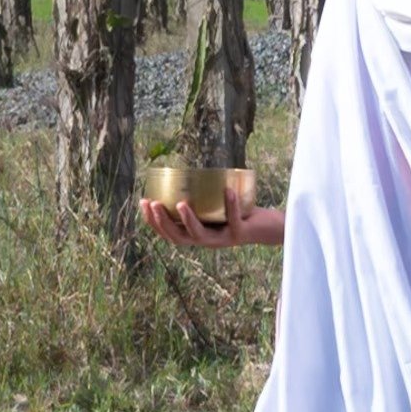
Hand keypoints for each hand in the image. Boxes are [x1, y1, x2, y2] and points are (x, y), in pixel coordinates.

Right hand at [141, 192, 282, 247]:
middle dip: (163, 222)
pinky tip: (227, 190)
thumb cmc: (238, 212)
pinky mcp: (240, 233)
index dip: (153, 222)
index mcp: (197, 235)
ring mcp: (223, 239)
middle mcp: (207, 241)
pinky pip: (234, 220)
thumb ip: (201, 197)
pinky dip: (230, 205)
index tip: (143, 202)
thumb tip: (185, 170)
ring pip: (201, 235)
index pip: (169, 232)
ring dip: (189, 220)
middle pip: (179, 237)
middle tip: (153, 204)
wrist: (267, 227)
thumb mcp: (216, 206)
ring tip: (181, 203)